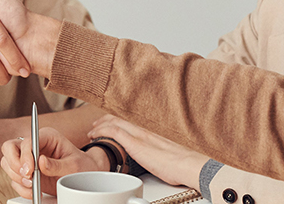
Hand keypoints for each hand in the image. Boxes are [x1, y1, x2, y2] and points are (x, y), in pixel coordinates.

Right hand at [0, 127, 107, 198]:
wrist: (85, 177)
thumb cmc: (82, 166)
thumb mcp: (74, 165)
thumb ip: (57, 164)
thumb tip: (41, 162)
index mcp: (46, 137)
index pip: (27, 141)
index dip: (25, 155)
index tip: (30, 170)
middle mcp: (34, 146)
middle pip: (9, 148)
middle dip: (14, 164)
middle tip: (27, 177)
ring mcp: (28, 159)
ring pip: (7, 163)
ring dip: (16, 177)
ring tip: (32, 185)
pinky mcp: (26, 172)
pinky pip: (13, 179)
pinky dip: (21, 188)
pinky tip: (33, 191)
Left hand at [88, 115, 206, 187]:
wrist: (191, 165)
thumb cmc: (185, 164)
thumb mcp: (170, 154)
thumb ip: (160, 152)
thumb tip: (159, 159)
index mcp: (154, 132)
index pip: (131, 121)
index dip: (118, 120)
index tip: (110, 123)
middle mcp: (146, 130)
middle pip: (121, 118)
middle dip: (106, 120)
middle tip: (96, 125)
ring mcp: (141, 135)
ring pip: (115, 122)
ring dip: (101, 125)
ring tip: (92, 131)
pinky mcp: (136, 144)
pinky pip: (114, 132)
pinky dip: (103, 131)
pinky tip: (96, 134)